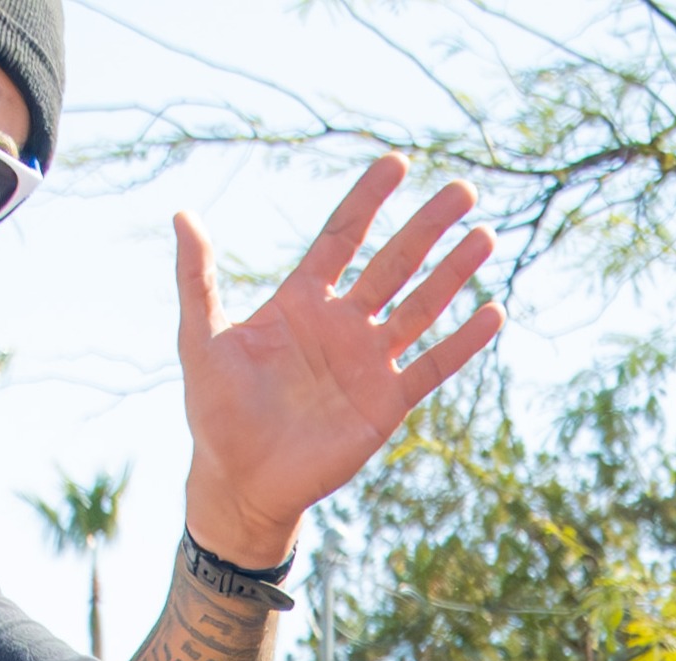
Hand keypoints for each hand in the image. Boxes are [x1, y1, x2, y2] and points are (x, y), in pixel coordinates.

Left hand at [174, 157, 499, 567]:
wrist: (241, 483)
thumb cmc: (216, 412)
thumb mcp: (200, 339)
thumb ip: (197, 278)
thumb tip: (183, 214)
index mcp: (302, 301)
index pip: (343, 236)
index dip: (369, 199)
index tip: (398, 163)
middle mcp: (342, 324)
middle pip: (394, 262)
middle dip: (428, 227)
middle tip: (462, 191)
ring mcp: (368, 363)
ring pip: (420, 307)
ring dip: (453, 274)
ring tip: (485, 237)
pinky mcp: (387, 405)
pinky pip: (432, 366)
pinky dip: (463, 342)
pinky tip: (493, 313)